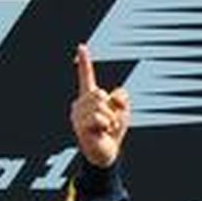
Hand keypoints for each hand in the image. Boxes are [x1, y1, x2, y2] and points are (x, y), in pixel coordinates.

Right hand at [68, 43, 130, 167]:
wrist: (107, 153)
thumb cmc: (113, 132)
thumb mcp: (123, 111)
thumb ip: (122, 98)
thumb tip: (113, 95)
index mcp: (90, 97)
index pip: (87, 77)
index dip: (85, 62)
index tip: (82, 47)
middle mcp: (80, 104)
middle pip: (101, 94)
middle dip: (112, 108)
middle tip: (109, 122)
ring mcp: (78, 116)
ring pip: (101, 106)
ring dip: (110, 119)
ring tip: (105, 128)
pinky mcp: (80, 127)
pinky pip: (99, 118)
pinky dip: (106, 125)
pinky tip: (101, 133)